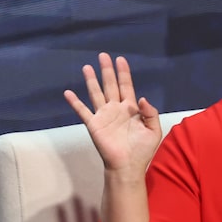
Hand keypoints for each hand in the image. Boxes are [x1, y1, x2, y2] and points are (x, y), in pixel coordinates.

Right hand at [64, 53, 161, 176]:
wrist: (128, 166)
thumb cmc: (142, 150)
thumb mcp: (153, 130)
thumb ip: (151, 113)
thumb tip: (142, 98)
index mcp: (131, 109)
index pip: (126, 86)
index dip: (123, 73)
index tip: (120, 59)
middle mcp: (116, 109)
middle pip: (110, 85)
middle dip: (107, 71)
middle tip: (103, 55)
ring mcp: (104, 116)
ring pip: (96, 93)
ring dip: (91, 80)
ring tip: (86, 67)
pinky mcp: (94, 125)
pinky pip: (83, 111)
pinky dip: (75, 102)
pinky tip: (68, 92)